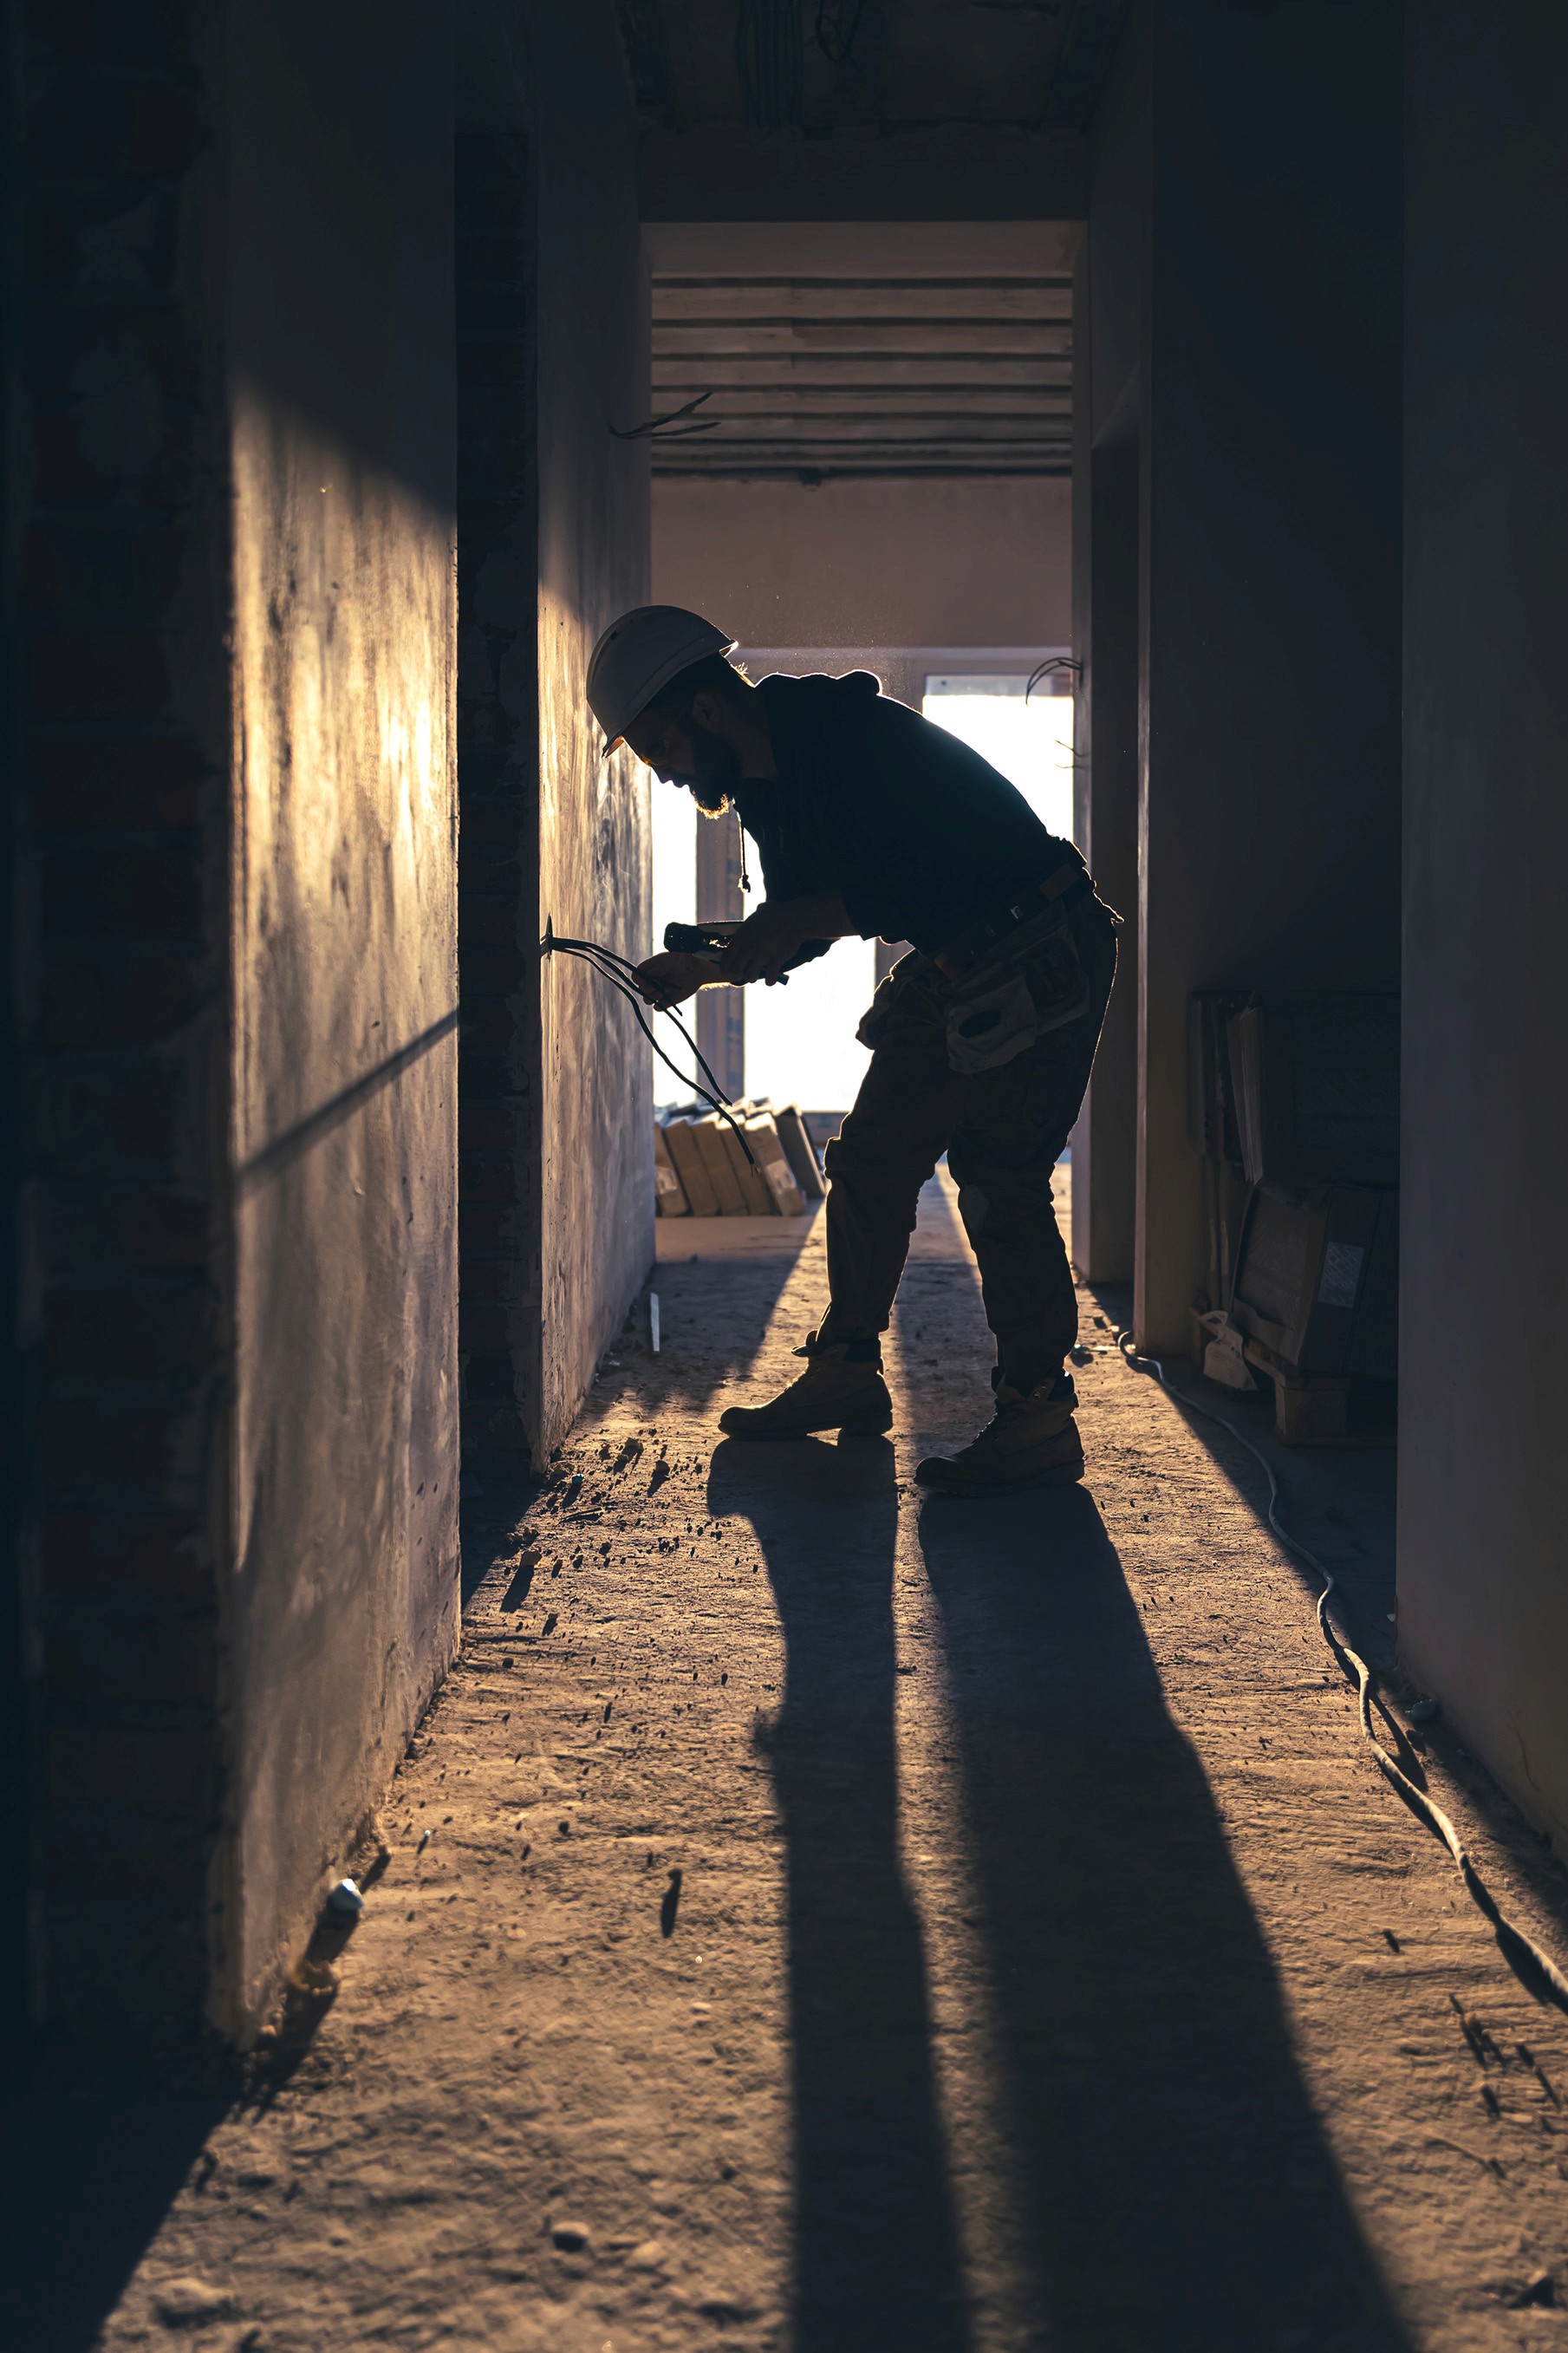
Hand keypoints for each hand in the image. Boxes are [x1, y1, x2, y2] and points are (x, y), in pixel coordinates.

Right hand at [633, 951, 716, 1008]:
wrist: (696, 970)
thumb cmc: (682, 961)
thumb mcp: (669, 959)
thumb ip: (657, 967)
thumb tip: (649, 976)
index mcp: (648, 970)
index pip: (635, 977)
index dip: (639, 979)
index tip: (650, 977)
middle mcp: (651, 982)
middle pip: (640, 990)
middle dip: (649, 987)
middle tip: (660, 981)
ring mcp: (658, 992)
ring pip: (647, 1000)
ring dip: (655, 996)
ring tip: (667, 989)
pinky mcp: (667, 1001)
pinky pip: (658, 1008)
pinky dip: (662, 1004)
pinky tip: (671, 996)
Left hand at [720, 893, 850, 984]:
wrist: (796, 918)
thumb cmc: (778, 913)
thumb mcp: (759, 913)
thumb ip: (752, 919)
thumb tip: (754, 916)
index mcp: (742, 936)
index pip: (727, 956)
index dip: (725, 965)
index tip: (725, 970)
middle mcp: (749, 947)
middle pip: (736, 968)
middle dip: (738, 973)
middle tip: (743, 973)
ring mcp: (762, 955)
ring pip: (750, 976)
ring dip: (752, 977)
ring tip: (756, 975)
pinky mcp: (776, 960)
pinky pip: (769, 978)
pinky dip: (770, 981)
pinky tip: (770, 979)